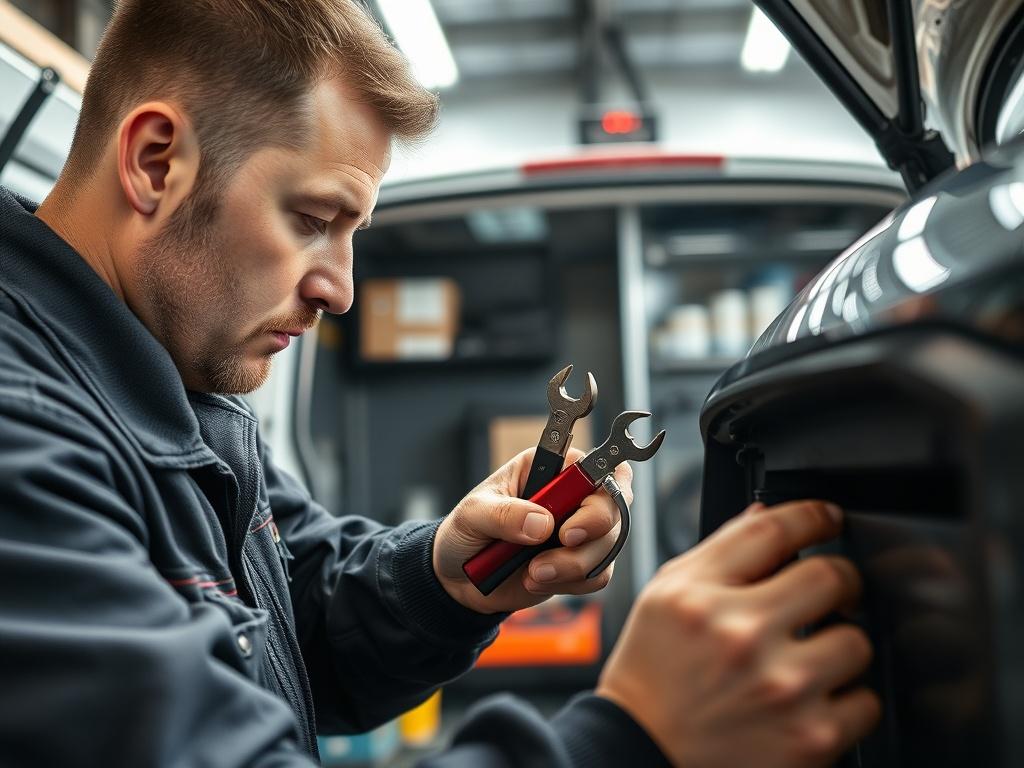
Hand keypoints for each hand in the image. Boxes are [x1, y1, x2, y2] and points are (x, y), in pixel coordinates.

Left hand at [433, 447, 632, 613]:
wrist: (458, 578)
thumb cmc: (465, 532)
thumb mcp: (472, 515)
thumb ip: (504, 515)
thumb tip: (541, 523)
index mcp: (548, 468)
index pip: (594, 466)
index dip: (600, 490)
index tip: (571, 524)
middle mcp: (570, 495)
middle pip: (614, 505)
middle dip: (592, 534)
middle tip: (561, 544)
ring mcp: (579, 529)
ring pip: (609, 545)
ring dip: (574, 566)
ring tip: (533, 574)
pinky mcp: (579, 562)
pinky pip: (598, 575)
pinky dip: (571, 584)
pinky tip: (537, 582)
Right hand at [596, 500, 879, 767]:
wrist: (641, 750)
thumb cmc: (652, 672)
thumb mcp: (665, 596)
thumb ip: (719, 551)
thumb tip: (769, 514)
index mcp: (701, 597)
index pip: (774, 530)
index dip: (813, 516)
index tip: (826, 519)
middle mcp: (741, 638)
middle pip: (831, 576)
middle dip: (838, 580)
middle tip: (829, 593)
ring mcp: (781, 689)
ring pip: (857, 640)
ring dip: (841, 643)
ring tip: (811, 655)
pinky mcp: (811, 738)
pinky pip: (865, 702)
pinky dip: (846, 699)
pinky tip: (812, 698)